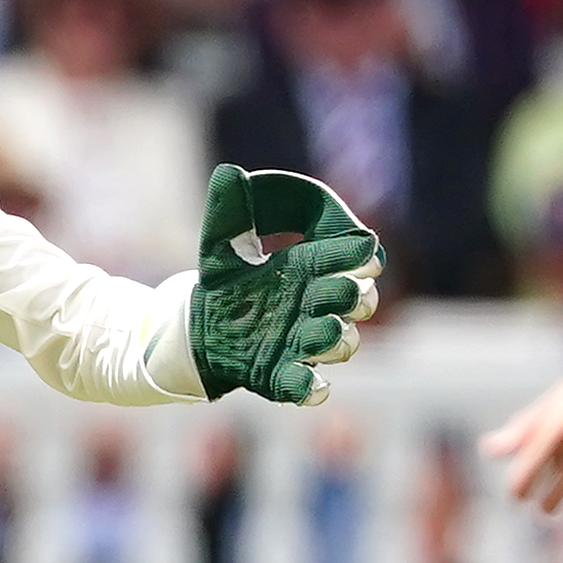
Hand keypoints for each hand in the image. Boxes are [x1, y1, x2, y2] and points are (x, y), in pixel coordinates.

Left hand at [185, 164, 381, 403]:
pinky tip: (313, 386)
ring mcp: (302, 343)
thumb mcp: (221, 240)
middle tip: (340, 290)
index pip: (350, 258)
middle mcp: (316, 306)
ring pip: (340, 342)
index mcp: (310, 268)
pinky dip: (311, 388)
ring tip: (322, 329)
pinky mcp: (281, 375)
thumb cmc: (225, 281)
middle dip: (353, 295)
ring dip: (335, 337)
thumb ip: (230, 210)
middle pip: (357, 301)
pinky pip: (306, 387)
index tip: (364, 250)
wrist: (198, 328)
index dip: (360, 255)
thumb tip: (229, 174)